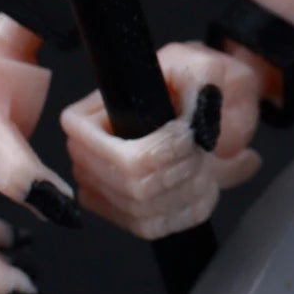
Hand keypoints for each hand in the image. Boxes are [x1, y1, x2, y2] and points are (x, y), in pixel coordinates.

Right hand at [59, 41, 261, 239]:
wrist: (201, 104)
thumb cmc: (191, 80)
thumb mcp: (201, 66)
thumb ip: (203, 83)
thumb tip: (198, 126)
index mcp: (92, 112)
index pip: (96, 144)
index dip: (155, 149)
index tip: (188, 135)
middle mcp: (87, 151)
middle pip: (129, 184)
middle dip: (180, 170)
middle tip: (204, 150)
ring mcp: (100, 185)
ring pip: (141, 209)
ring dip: (187, 191)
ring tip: (207, 167)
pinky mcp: (120, 210)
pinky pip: (149, 227)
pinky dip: (185, 212)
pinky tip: (202, 189)